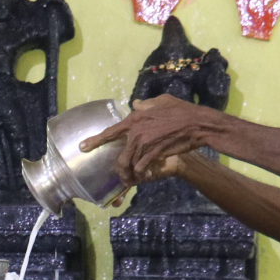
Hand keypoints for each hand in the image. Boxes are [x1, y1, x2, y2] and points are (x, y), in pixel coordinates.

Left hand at [80, 95, 205, 185]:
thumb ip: (145, 105)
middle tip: (123, 177)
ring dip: (131, 175)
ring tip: (135, 179)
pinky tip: (146, 175)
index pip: (111, 132)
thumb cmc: (182, 110)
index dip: (95, 141)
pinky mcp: (154, 153)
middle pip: (120, 156)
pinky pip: (141, 168)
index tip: (83, 147)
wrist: (197, 124)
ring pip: (129, 164)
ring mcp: (144, 142)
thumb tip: (135, 104)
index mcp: (135, 118)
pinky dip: (142, 174)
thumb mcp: (161, 101)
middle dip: (120, 170)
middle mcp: (136, 131)